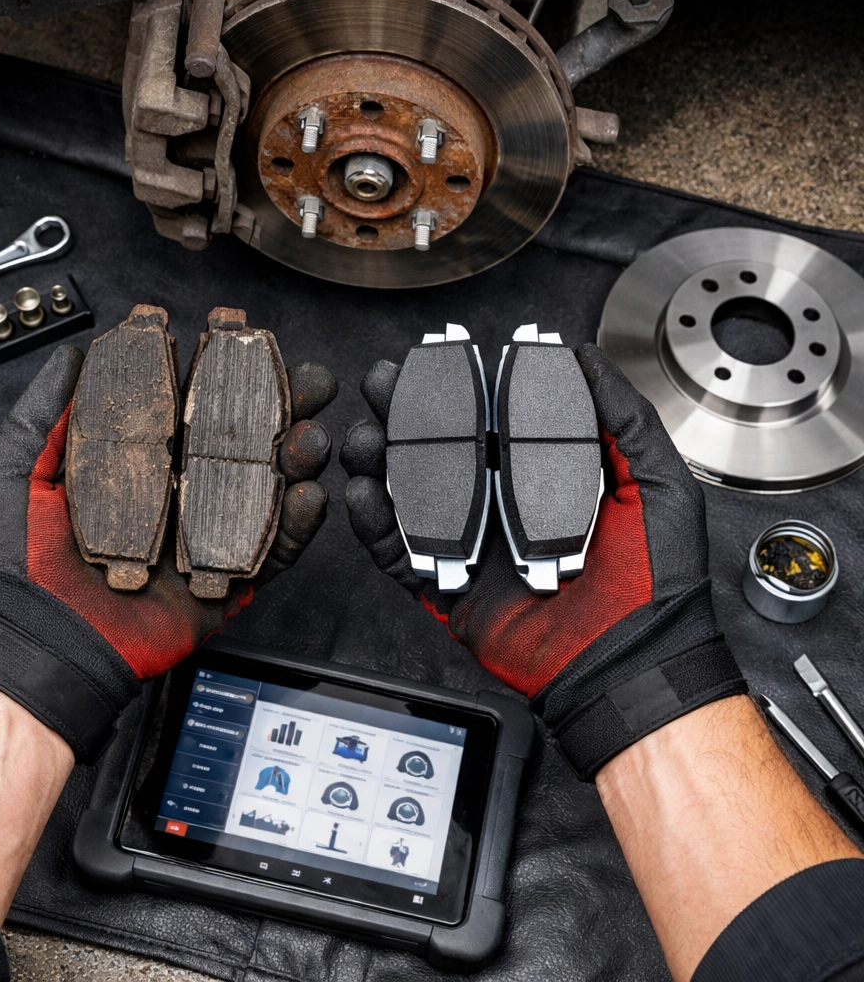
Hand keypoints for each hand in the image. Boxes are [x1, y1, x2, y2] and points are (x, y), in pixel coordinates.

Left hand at [0, 345, 335, 760]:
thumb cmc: (21, 568)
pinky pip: (273, 550)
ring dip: (296, 457)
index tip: (239, 338)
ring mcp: (207, 535)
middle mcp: (178, 493)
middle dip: (279, 407)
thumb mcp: (15, 477)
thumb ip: (43, 416)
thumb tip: (71, 357)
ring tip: (309, 436)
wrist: (45, 646)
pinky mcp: (226, 577)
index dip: (217, 373)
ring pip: (267, 487)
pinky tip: (307, 494)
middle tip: (306, 380)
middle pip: (242, 440)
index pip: (189, 406)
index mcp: (137, 465)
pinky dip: (295, 524)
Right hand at [342, 343, 744, 778]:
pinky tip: (364, 492)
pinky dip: (376, 524)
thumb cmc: (656, 580)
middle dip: (406, 413)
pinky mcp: (449, 586)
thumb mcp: (656, 481)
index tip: (436, 356)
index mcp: (543, 476)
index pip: (491, 420)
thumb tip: (586, 359)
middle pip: (440, 449)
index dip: (460, 387)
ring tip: (366, 435)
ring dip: (381, 460)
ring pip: (410, 494)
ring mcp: (473, 545)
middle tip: (384, 383)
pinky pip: (400, 553)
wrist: (633, 663)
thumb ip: (621, 417)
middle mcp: (502, 505)